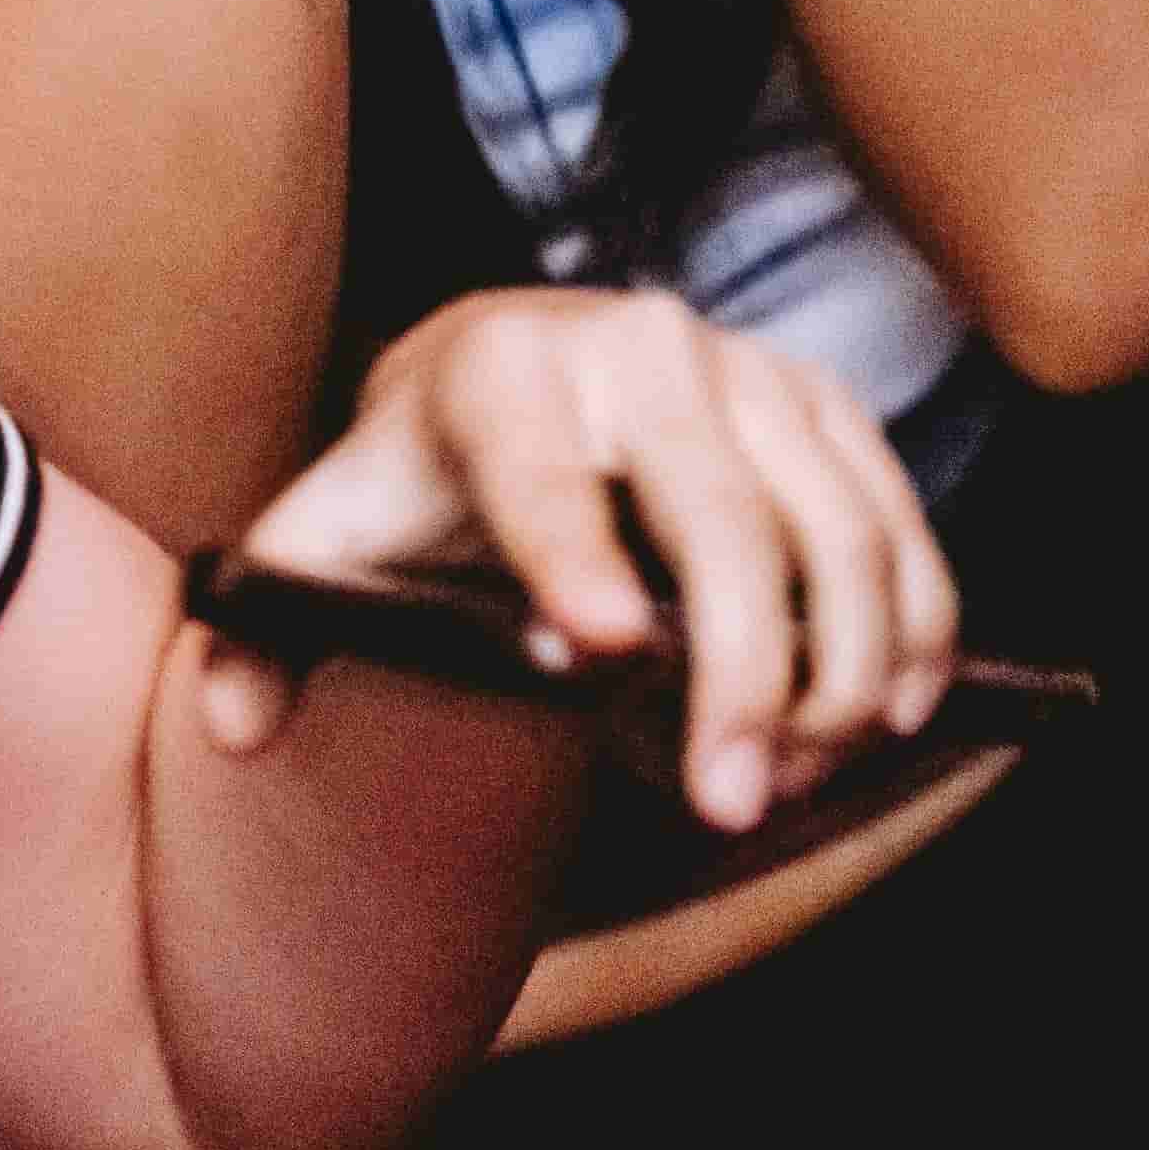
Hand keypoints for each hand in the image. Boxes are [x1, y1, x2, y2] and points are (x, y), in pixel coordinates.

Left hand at [204, 284, 958, 832]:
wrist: (513, 379)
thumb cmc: (419, 487)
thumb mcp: (330, 540)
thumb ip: (269, 631)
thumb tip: (236, 720)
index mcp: (497, 372)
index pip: (534, 465)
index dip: (567, 549)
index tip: (599, 648)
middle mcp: (633, 345)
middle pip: (717, 511)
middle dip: (739, 667)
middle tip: (729, 805)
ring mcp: (745, 366)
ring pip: (832, 524)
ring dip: (838, 670)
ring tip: (794, 781)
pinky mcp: (824, 404)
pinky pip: (895, 521)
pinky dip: (912, 626)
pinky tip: (893, 718)